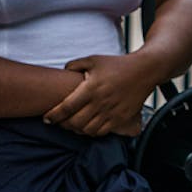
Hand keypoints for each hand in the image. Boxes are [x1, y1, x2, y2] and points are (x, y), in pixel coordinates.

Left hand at [43, 53, 159, 136]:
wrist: (145, 70)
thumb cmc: (118, 64)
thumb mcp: (95, 59)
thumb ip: (75, 64)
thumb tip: (63, 70)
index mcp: (91, 88)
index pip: (66, 107)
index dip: (53, 115)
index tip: (46, 118)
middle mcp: (101, 102)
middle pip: (74, 122)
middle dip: (62, 125)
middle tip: (58, 122)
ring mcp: (112, 111)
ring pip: (87, 130)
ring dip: (76, 130)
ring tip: (72, 125)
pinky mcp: (120, 118)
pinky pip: (101, 132)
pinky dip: (91, 132)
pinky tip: (87, 126)